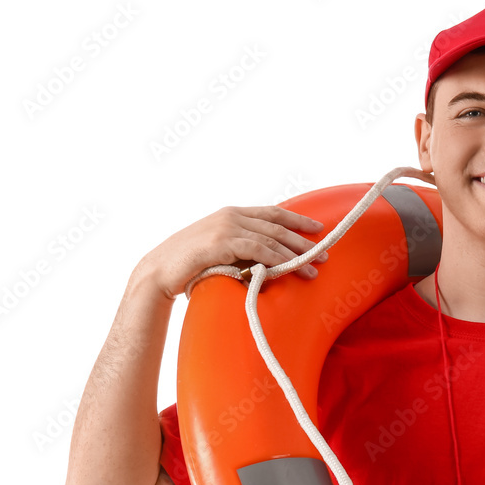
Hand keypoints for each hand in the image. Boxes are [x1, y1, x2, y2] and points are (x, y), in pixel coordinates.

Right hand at [135, 205, 329, 299]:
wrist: (159, 270)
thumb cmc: (189, 265)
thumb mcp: (220, 251)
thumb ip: (242, 249)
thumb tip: (266, 263)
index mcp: (232, 214)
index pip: (272, 213)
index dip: (297, 219)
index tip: (317, 227)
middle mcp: (232, 215)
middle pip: (277, 225)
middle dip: (303, 239)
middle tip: (325, 252)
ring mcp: (227, 227)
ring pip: (272, 238)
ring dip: (296, 254)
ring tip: (315, 267)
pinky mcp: (222, 242)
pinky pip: (259, 250)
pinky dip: (278, 259)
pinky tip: (292, 268)